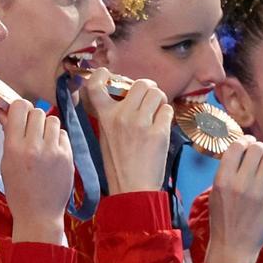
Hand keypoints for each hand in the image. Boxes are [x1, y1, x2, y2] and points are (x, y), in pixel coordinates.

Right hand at [0, 100, 73, 243]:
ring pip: (52, 120)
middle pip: (37, 111)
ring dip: (46, 127)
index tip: (18, 115)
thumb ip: (8, 135)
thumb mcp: (6, 163)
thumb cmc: (18, 190)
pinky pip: (63, 134)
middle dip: (32, 118)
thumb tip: (4, 111)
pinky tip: (52, 151)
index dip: (19, 108)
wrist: (39, 214)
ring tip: (42, 141)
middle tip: (30, 131)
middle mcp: (34, 146)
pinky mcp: (68, 157)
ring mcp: (53, 151)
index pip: (19, 107)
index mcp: (14, 148)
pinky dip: (57, 138)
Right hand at [84, 69, 172, 194]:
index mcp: (104, 117)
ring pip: (158, 94)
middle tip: (150, 100)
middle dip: (149, 90)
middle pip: (141, 84)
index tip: (107, 74)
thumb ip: (112, 115)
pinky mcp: (158, 132)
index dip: (101, 74)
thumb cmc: (119, 165)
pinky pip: (168, 111)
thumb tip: (128, 96)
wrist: (132, 188)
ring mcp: (140, 123)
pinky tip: (161, 129)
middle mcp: (121, 116)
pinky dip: (167, 117)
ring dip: (160, 101)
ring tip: (157, 114)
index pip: (95, 85)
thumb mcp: (106, 137)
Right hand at [204, 136, 262, 262]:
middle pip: (257, 149)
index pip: (236, 147)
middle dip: (258, 147)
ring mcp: (258, 192)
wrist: (234, 246)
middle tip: (257, 152)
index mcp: (222, 180)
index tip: (246, 143)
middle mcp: (241, 183)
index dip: (244, 141)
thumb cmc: (222, 218)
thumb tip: (242, 151)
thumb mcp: (215, 192)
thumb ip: (227, 171)